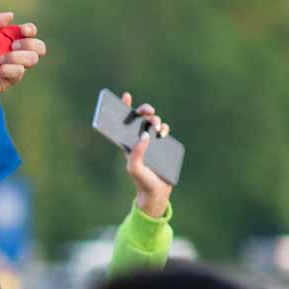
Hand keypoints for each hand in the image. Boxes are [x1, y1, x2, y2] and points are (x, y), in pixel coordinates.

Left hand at [0, 11, 46, 106]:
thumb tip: (11, 16)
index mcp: (1, 38)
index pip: (26, 33)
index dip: (30, 30)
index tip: (24, 30)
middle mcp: (7, 51)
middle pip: (37, 46)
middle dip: (31, 44)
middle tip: (13, 46)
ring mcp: (8, 67)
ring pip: (32, 59)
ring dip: (20, 56)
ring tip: (2, 59)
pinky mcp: (6, 80)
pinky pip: (20, 73)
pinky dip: (11, 69)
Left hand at [120, 91, 172, 217]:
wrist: (157, 192)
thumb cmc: (141, 180)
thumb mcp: (134, 168)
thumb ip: (137, 153)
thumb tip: (144, 137)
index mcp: (127, 143)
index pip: (124, 123)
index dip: (125, 108)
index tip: (126, 96)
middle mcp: (138, 140)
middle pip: (140, 119)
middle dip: (144, 111)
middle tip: (148, 111)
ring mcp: (151, 142)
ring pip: (153, 123)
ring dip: (155, 120)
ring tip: (156, 126)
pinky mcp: (163, 145)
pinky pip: (164, 131)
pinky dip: (164, 128)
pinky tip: (163, 131)